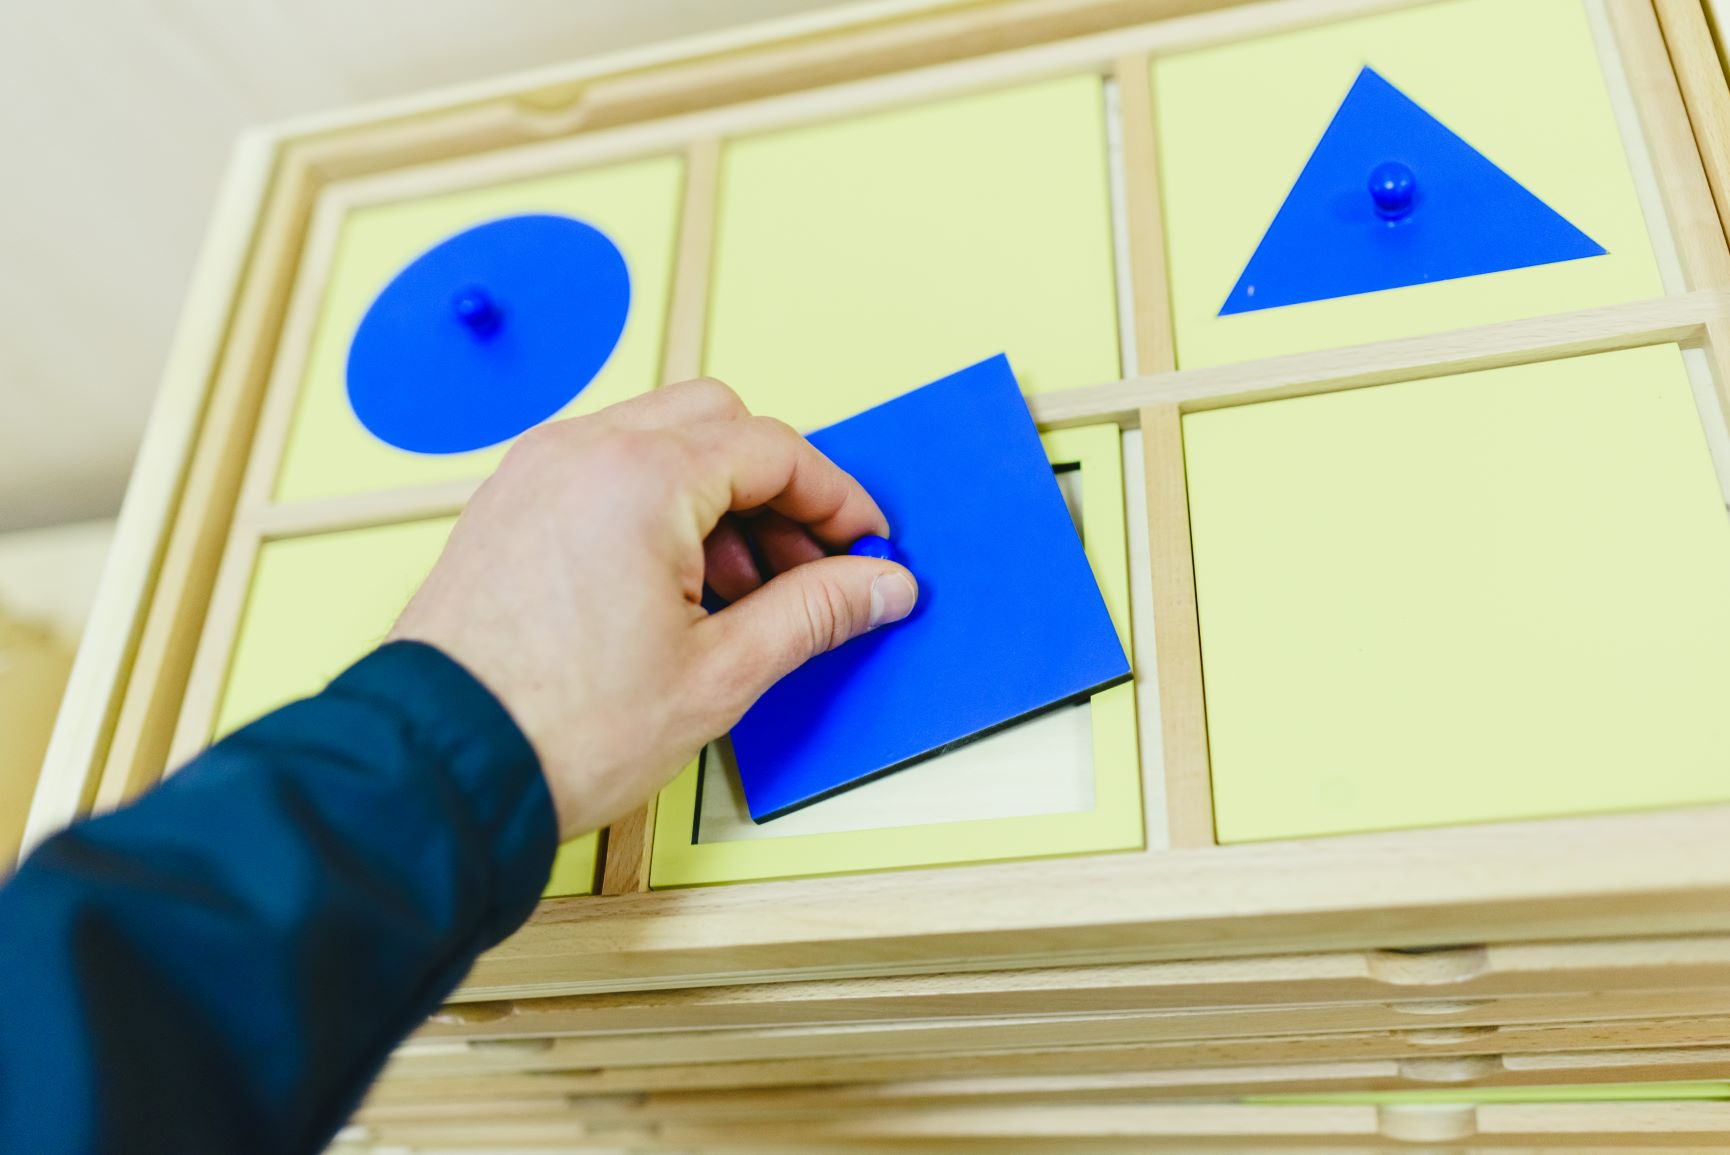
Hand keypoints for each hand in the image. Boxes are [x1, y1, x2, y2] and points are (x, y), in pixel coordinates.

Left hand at [389, 379, 918, 838]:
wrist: (438, 773)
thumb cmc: (559, 729)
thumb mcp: (720, 674)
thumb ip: (814, 612)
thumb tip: (881, 584)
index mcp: (641, 477)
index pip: (774, 449)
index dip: (837, 498)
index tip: (866, 545)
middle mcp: (581, 451)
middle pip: (717, 422)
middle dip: (777, 488)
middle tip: (808, 568)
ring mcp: (535, 473)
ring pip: (658, 441)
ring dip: (717, 499)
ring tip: (739, 597)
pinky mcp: (507, 505)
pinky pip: (604, 470)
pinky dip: (656, 506)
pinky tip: (673, 591)